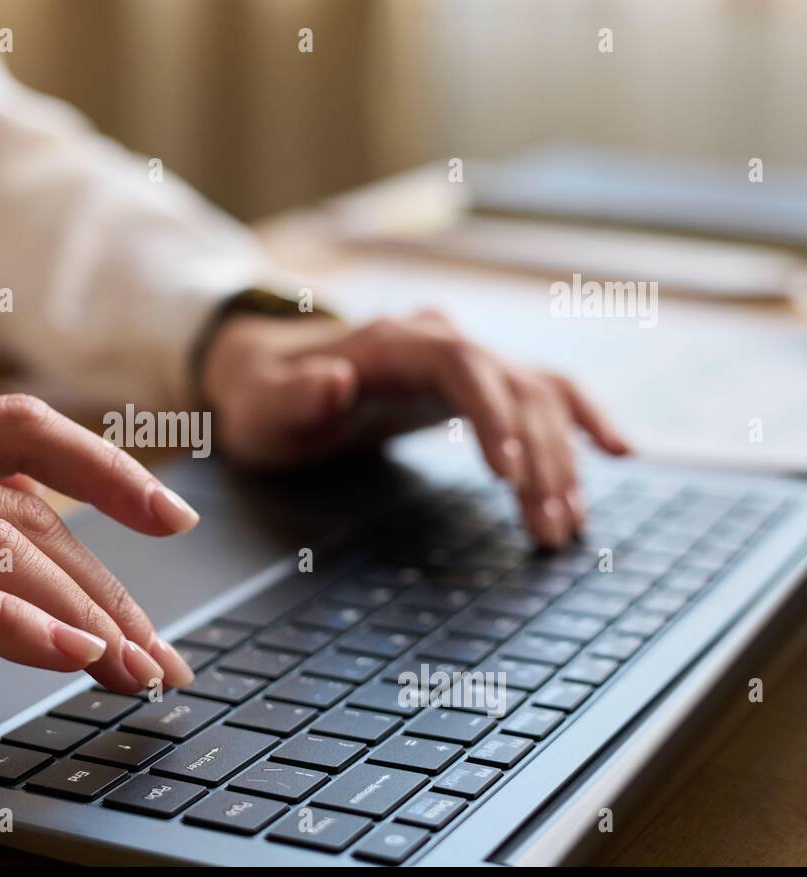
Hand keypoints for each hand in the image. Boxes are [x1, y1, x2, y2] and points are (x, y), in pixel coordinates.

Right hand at [0, 395, 197, 746]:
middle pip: (26, 508)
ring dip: (82, 616)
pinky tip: (63, 659)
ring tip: (133, 671)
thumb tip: (31, 534)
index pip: (18, 429)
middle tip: (160, 652)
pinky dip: (14, 627)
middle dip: (111, 584)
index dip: (107, 469)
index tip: (170, 517)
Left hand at [200, 311, 630, 548]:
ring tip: (567, 528)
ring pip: (537, 400)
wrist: (270, 374)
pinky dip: (583, 420)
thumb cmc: (264, 396)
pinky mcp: (478, 386)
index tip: (509, 475)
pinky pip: (545, 394)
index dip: (492, 416)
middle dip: (539, 459)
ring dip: (562, 462)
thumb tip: (336, 379)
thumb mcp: (260, 404)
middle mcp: (442, 341)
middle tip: (547, 530)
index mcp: (393, 342)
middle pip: (514, 388)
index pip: (462, 365)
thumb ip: (293, 395)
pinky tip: (620, 454)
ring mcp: (466, 361)